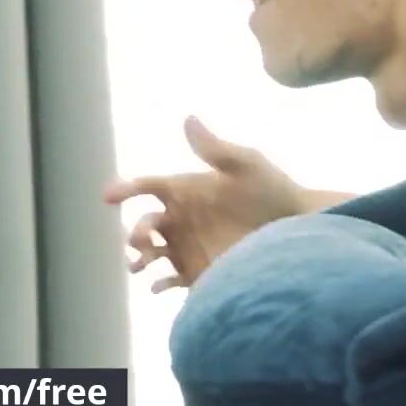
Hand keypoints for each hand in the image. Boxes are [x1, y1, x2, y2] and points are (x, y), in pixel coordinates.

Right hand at [102, 116, 304, 292]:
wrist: (297, 228)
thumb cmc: (271, 190)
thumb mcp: (245, 165)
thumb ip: (215, 149)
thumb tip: (188, 118)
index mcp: (187, 191)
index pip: (147, 186)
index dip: (125, 189)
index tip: (108, 197)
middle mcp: (181, 219)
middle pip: (144, 223)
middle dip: (135, 231)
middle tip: (142, 239)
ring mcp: (187, 247)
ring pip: (149, 253)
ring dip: (139, 258)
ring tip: (140, 264)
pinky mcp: (197, 272)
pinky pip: (169, 280)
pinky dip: (159, 284)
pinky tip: (159, 287)